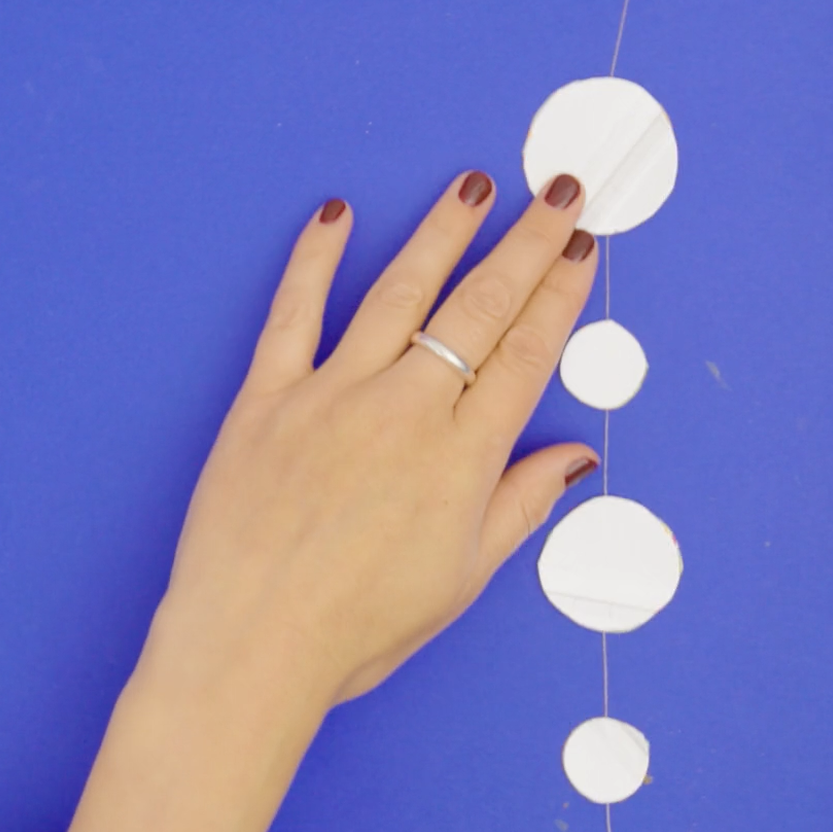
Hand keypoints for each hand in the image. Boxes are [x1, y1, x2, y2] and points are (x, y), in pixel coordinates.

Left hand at [144, 172, 601, 714]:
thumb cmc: (358, 628)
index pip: (527, 353)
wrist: (252, 646)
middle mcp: (406, 411)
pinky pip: (294, 312)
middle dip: (526, 242)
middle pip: (480, 307)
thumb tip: (574, 457)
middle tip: (557, 193)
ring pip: (399, 292)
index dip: (559, 294)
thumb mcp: (463, 576)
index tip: (580, 250)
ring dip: (442, 232)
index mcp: (462, 458)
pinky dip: (315, 258)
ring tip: (474, 185)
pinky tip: (336, 215)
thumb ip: (521, 504)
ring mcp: (333, 397)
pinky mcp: (267, 400)